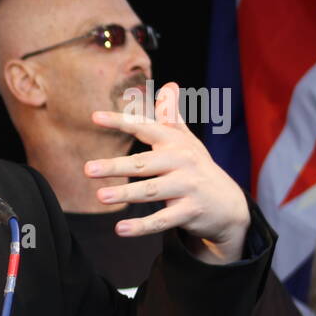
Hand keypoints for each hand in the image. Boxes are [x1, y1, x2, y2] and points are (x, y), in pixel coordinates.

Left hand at [85, 82, 250, 263]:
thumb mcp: (186, 141)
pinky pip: (162, 220)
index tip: (94, 117)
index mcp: (176, 143)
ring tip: (100, 197)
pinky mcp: (190, 212)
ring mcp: (188, 187)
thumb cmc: (197, 168)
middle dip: (116, 166)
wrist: (228, 204)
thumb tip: (168, 85)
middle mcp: (182, 162)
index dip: (121, 122)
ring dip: (126, 194)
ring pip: (151, 191)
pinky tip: (119, 230)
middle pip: (144, 164)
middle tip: (87, 169)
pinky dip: (141, 226)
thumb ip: (171, 116)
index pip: (145, 128)